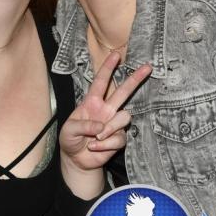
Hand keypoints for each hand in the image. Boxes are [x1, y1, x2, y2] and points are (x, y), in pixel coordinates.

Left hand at [59, 52, 151, 171]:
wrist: (76, 159)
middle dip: (135, 79)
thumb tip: (101, 127)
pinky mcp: (119, 138)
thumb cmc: (70, 139)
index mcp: (92, 102)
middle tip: (147, 67)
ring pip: (123, 117)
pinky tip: (95, 147)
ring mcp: (113, 123)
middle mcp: (105, 110)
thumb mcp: (68, 130)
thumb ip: (83, 126)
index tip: (115, 55)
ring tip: (95, 138)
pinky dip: (106, 144)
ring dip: (109, 129)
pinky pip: (120, 138)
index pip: (100, 82)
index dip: (107, 68)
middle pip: (123, 92)